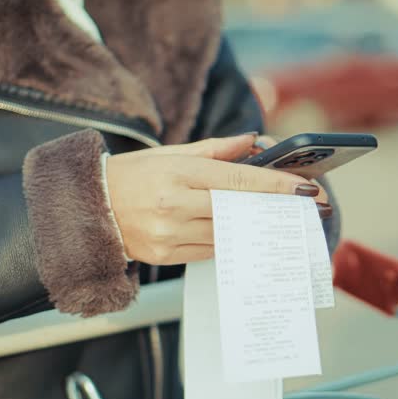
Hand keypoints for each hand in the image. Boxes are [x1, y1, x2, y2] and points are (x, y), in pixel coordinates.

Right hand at [107, 135, 322, 264]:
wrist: (91, 207)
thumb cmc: (133, 175)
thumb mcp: (171, 154)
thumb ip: (216, 150)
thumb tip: (253, 142)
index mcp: (177, 174)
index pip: (238, 180)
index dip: (276, 186)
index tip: (306, 189)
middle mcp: (174, 206)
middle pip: (238, 210)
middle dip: (273, 209)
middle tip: (303, 208)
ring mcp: (169, 234)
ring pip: (227, 234)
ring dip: (253, 228)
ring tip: (276, 221)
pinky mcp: (166, 256)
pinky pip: (209, 251)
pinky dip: (226, 241)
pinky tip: (239, 234)